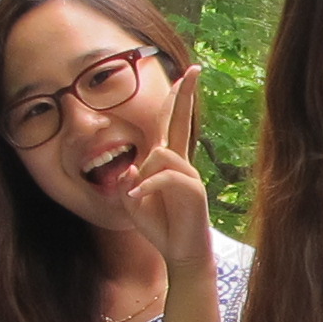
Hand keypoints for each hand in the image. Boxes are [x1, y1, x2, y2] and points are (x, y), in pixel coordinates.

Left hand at [117, 67, 213, 272]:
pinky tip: (138, 198)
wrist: (180, 252)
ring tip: (138, 198)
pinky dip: (147, 186)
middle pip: (181, 121)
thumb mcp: (132, 202)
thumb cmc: (159, 226)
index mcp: (168, 162)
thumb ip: (128, 181)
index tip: (183, 76)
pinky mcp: (193, 190)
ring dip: (143, 175)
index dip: (176, 100)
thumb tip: (132, 166)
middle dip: (185, 95)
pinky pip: (164, 176)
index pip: (169, 125)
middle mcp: (181, 163)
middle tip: (195, 70)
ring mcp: (189, 175)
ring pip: (160, 155)